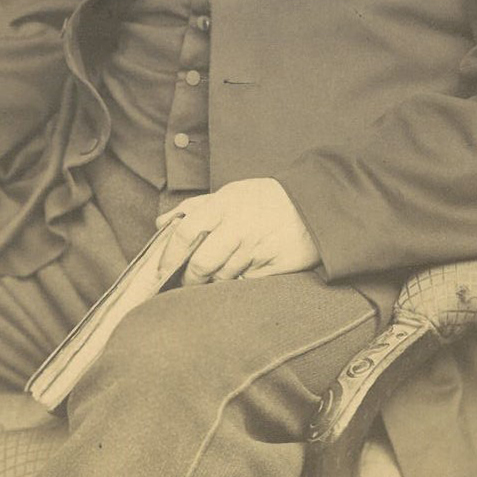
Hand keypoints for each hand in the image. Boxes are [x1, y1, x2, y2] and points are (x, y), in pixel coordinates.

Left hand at [155, 178, 319, 284]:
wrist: (314, 205)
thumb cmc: (266, 199)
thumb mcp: (232, 193)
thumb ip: (195, 208)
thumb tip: (162, 223)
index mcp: (224, 205)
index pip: (186, 233)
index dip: (170, 254)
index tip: (161, 269)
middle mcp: (238, 227)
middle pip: (201, 264)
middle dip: (190, 278)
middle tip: (190, 280)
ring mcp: (256, 249)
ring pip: (222, 278)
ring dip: (217, 279)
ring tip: (224, 269)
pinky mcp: (272, 268)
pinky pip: (245, 284)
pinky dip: (240, 281)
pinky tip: (246, 270)